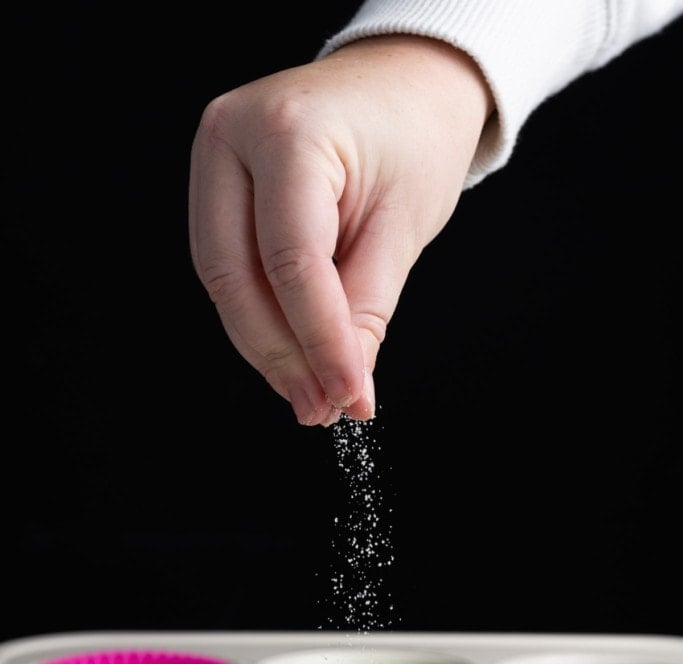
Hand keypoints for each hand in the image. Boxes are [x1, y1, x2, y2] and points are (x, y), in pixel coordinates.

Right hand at [189, 35, 492, 425]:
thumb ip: (366, 308)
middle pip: (236, 277)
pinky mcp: (216, 188)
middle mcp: (230, 138)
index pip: (292, 261)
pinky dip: (262, 319)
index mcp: (285, 130)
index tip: (347, 396)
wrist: (405, 86)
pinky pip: (229, 269)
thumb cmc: (414, 138)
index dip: (319, 341)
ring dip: (267, 348)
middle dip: (281, 356)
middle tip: (320, 408)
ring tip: (313, 394)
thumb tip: (344, 387)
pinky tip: (295, 355)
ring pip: (223, 282)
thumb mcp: (403, 225)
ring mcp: (213, 161)